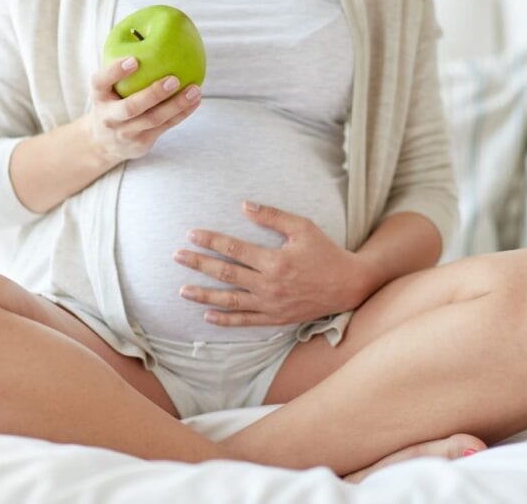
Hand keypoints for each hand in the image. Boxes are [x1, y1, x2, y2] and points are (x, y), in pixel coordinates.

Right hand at [87, 57, 201, 164]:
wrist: (102, 143)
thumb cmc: (111, 102)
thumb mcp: (107, 88)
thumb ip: (122, 69)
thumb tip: (151, 33)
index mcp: (98, 96)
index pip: (101, 81)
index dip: (115, 71)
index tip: (134, 59)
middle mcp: (109, 116)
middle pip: (131, 107)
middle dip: (153, 94)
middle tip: (173, 79)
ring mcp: (126, 132)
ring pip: (153, 119)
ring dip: (176, 104)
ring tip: (194, 89)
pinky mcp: (141, 142)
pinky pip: (166, 126)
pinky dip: (182, 113)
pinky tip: (195, 100)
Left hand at [173, 201, 369, 326]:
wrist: (348, 285)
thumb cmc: (325, 252)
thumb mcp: (303, 227)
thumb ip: (273, 216)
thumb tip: (244, 206)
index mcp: (275, 261)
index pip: (233, 249)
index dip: (210, 241)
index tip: (191, 234)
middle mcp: (269, 285)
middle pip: (226, 274)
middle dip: (198, 264)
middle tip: (177, 256)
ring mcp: (271, 305)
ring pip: (230, 301)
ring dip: (204, 295)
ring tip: (182, 290)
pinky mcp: (276, 318)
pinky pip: (245, 321)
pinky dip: (225, 319)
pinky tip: (207, 316)